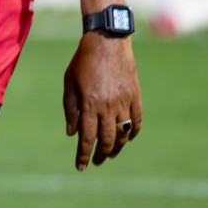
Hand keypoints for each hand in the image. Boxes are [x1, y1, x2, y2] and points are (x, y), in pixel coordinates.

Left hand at [64, 30, 141, 169]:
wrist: (107, 42)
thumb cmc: (82, 61)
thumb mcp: (69, 83)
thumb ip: (70, 109)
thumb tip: (72, 133)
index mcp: (89, 104)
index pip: (87, 137)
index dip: (83, 154)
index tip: (80, 166)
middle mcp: (108, 107)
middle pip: (107, 140)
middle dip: (101, 154)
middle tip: (96, 161)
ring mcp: (124, 102)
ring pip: (124, 133)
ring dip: (118, 147)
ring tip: (111, 154)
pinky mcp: (135, 97)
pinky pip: (137, 121)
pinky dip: (133, 132)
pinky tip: (128, 138)